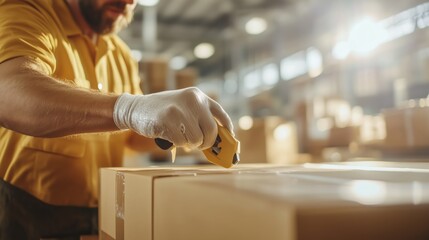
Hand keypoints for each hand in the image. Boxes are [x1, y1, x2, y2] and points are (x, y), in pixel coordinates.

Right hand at [113, 87, 232, 149]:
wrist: (136, 109)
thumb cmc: (163, 112)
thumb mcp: (184, 106)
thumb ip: (199, 118)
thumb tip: (218, 140)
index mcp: (198, 96)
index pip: (220, 113)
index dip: (227, 128)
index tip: (230, 139)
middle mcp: (192, 100)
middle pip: (211, 130)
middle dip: (207, 142)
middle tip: (200, 145)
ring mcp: (180, 110)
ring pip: (197, 139)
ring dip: (191, 144)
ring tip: (182, 137)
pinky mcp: (167, 121)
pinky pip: (182, 142)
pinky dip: (178, 144)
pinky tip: (170, 135)